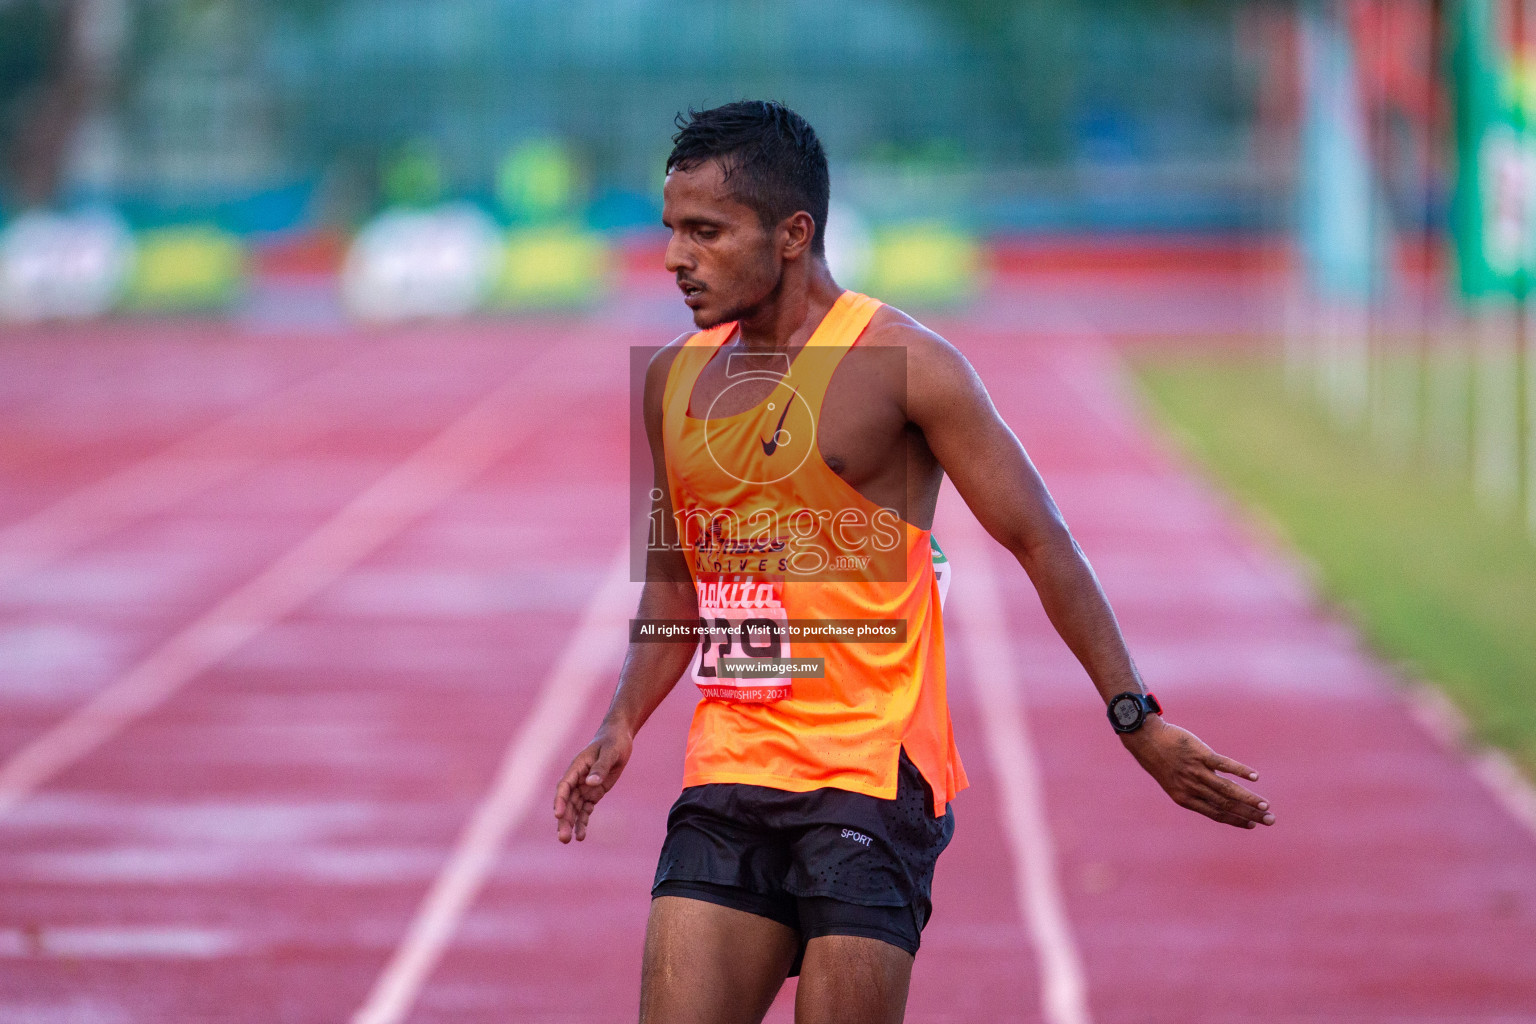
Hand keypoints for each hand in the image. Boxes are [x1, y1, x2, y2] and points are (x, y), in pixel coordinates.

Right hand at [553, 724, 632, 843]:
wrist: (618, 738)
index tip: (558, 814)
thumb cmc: (613, 742)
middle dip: (564, 820)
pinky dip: (582, 822)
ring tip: (569, 841)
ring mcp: (584, 787)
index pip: (564, 786)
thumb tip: (591, 783)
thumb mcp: (610, 752)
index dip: (560, 800)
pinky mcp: (593, 793)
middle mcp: (577, 779)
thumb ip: (601, 767)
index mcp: (576, 767)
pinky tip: (581, 836)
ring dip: (571, 824)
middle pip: (567, 802)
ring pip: (574, 809)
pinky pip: (585, 810)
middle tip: (563, 838)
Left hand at [1120, 717, 1274, 828]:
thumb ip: (1198, 790)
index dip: (1235, 820)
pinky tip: (1254, 777)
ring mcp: (1196, 770)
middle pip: (1225, 804)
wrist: (1146, 740)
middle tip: (1270, 820)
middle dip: (1249, 813)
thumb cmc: (1163, 761)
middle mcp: (1192, 787)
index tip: (1252, 825)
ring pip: (1226, 788)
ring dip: (1248, 798)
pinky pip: (1223, 764)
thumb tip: (1222, 794)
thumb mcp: (1176, 781)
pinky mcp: (1199, 753)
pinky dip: (1239, 771)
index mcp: (1185, 798)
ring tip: (1265, 805)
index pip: (1215, 813)